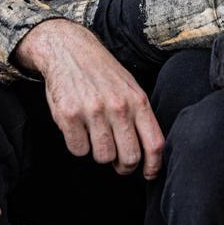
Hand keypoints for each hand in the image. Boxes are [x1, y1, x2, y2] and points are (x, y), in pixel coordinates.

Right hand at [16, 18, 163, 177]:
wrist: (69, 50)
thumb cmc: (102, 73)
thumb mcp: (130, 88)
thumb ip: (139, 117)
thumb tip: (147, 154)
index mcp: (137, 101)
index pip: (154, 144)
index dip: (154, 166)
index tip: (148, 174)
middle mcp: (118, 107)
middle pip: (129, 157)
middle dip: (123, 166)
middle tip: (117, 161)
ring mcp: (93, 112)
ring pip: (103, 157)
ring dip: (98, 152)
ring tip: (95, 135)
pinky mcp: (69, 116)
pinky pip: (78, 150)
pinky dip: (78, 145)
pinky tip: (78, 128)